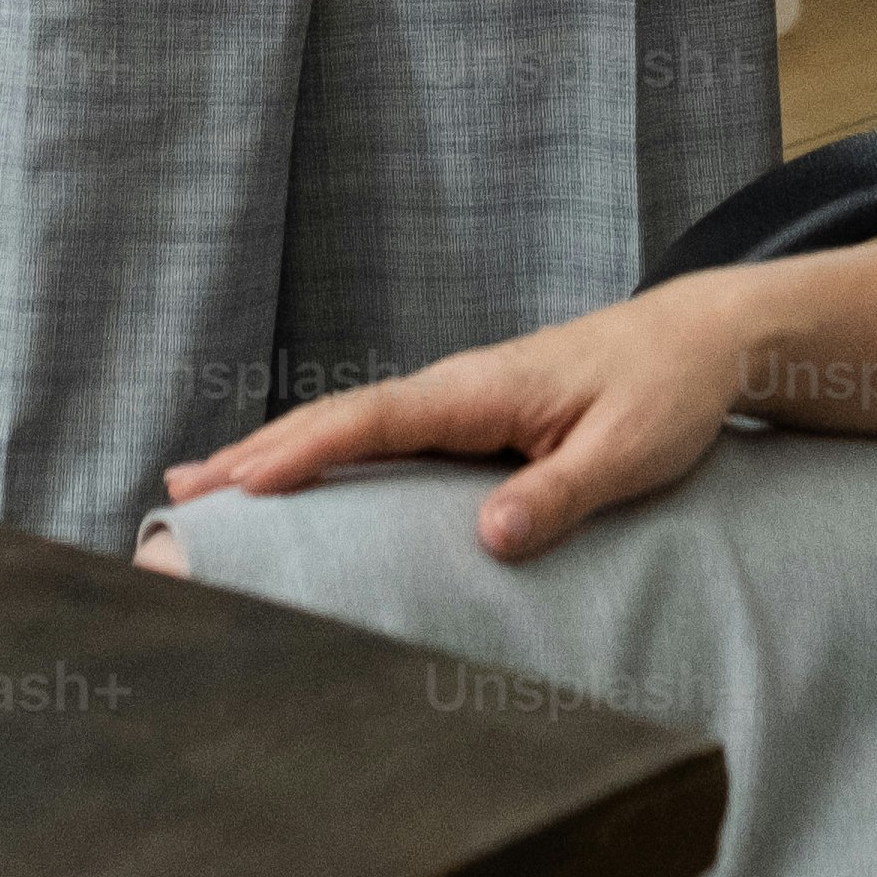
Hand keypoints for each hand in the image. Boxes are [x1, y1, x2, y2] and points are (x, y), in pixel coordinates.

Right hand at [159, 282, 757, 562]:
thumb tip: (489, 535)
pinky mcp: (468, 418)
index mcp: (482, 390)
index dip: (305, 452)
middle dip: (257, 454)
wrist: (699, 340)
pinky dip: (320, 453)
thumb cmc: (667, 392)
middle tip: (177, 496)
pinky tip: (293, 478)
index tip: (241, 482)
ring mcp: (456, 401)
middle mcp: (455, 387)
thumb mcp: (630, 451)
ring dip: (274, 453)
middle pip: (337, 419)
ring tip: (197, 486)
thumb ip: (562, 494)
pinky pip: (378, 437)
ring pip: (348, 427)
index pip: (375, 420)